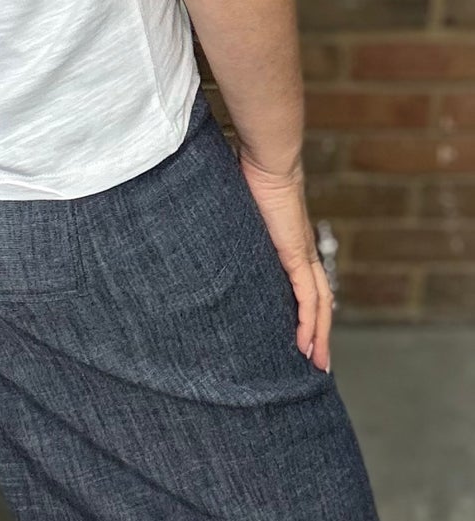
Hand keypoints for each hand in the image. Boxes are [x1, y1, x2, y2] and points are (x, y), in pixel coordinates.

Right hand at [235, 151, 332, 372]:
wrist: (267, 157)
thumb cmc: (249, 171)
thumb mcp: (236, 207)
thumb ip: (228, 220)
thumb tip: (199, 219)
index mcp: (289, 241)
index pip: (304, 281)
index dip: (306, 308)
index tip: (300, 330)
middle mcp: (301, 251)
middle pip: (319, 299)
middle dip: (320, 332)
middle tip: (316, 360)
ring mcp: (302, 253)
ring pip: (319, 303)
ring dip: (320, 335)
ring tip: (316, 362)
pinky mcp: (297, 254)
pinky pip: (308, 296)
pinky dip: (310, 322)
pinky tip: (306, 342)